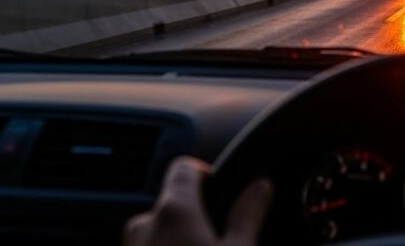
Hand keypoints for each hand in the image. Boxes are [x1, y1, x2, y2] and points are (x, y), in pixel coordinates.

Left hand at [125, 156, 272, 245]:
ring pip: (156, 233)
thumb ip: (248, 215)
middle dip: (193, 217)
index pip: (184, 167)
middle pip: (171, 205)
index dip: (205, 171)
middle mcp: (142, 225)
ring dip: (175, 240)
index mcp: (173, 211)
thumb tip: (261, 186)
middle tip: (216, 239)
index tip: (219, 185)